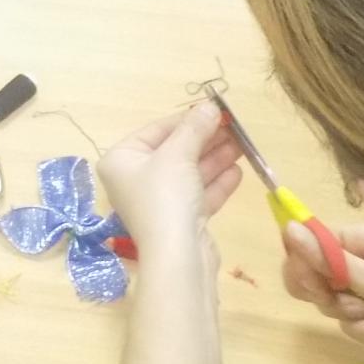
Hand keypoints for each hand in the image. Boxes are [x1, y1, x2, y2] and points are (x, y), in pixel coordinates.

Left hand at [98, 102, 243, 256]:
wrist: (178, 257)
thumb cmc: (166, 197)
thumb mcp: (178, 155)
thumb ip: (194, 129)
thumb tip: (209, 106)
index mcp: (121, 161)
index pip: (155, 132)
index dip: (185, 120)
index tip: (213, 110)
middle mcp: (135, 180)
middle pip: (174, 152)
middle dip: (205, 139)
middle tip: (234, 127)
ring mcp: (158, 202)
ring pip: (189, 174)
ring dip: (215, 158)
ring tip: (243, 145)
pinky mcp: (180, 221)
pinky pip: (199, 195)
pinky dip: (217, 182)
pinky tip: (238, 171)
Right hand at [283, 219, 363, 363]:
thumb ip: (329, 260)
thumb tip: (288, 228)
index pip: (320, 240)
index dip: (306, 260)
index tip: (305, 282)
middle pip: (319, 270)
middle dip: (327, 292)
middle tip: (333, 302)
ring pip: (332, 298)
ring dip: (350, 314)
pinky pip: (348, 321)